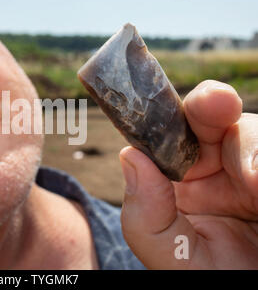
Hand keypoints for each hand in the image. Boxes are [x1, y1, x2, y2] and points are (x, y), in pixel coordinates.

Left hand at [119, 80, 257, 268]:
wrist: (255, 284)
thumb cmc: (212, 275)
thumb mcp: (172, 256)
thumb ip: (145, 216)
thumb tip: (129, 156)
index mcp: (176, 182)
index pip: (165, 138)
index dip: (162, 118)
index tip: (159, 107)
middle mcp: (212, 167)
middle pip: (207, 116)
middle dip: (209, 104)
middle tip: (217, 102)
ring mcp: (248, 166)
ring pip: (247, 130)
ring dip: (253, 148)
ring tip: (256, 181)